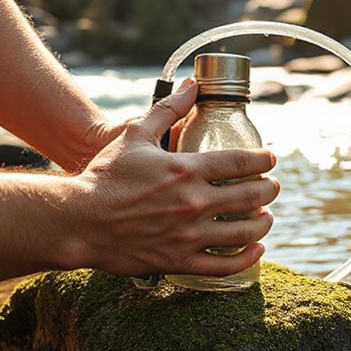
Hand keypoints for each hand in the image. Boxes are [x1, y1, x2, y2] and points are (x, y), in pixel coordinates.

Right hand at [61, 81, 279, 276]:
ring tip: (267, 217)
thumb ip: (168, 110)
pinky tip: (256, 250)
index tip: (271, 159)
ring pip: (244, 231)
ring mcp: (188, 235)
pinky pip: (224, 265)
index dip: (264, 159)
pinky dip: (246, 259)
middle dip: (269, 190)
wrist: (76, 220)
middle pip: (251, 196)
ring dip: (264, 223)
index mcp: (186, 170)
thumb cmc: (105, 176)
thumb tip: (191, 85)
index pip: (242, 162)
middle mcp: (194, 202)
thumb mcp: (135, 135)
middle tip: (273, 187)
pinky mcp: (179, 261)